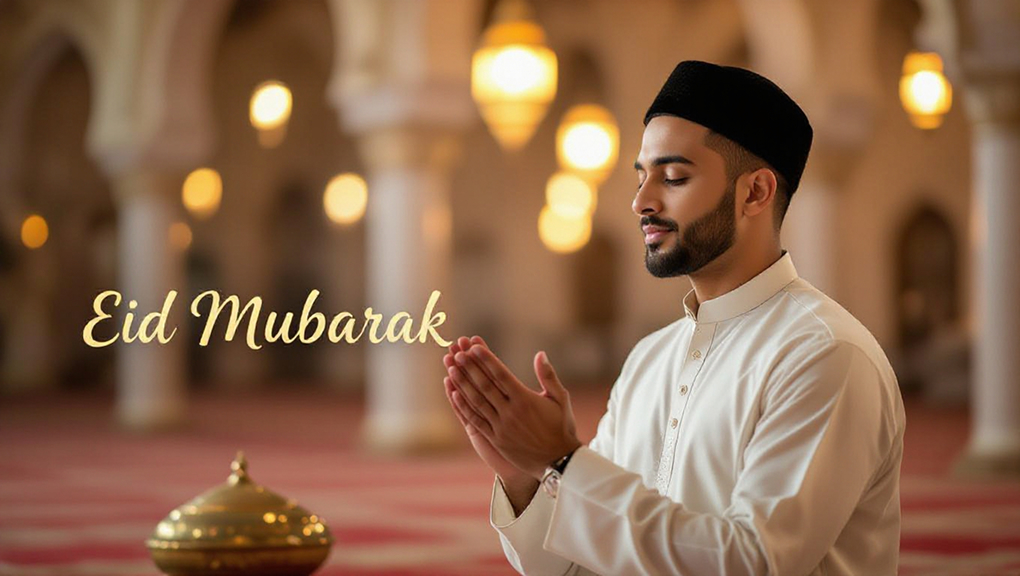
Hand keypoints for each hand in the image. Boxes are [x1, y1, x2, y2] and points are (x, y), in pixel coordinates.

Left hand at [449, 341, 581, 478]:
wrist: (559, 462)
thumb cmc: (561, 427)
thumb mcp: (560, 399)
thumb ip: (548, 376)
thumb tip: (540, 353)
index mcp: (525, 399)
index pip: (501, 374)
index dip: (486, 359)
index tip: (474, 346)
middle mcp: (510, 412)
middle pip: (485, 385)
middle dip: (470, 368)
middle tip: (457, 353)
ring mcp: (501, 426)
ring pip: (477, 401)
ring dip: (463, 384)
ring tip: (451, 368)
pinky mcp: (496, 439)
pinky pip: (477, 420)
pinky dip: (465, 407)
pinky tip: (455, 394)